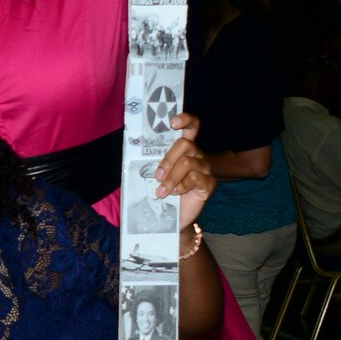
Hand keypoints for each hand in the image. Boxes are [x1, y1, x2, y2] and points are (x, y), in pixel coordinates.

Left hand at [154, 113, 215, 229]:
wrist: (171, 219)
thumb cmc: (160, 193)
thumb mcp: (152, 175)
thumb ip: (148, 161)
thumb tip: (131, 147)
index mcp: (184, 148)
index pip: (191, 126)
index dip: (185, 119)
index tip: (172, 122)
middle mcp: (197, 154)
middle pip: (185, 144)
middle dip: (168, 159)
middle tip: (157, 175)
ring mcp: (205, 168)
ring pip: (187, 163)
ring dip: (170, 178)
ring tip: (161, 192)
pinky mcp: (209, 183)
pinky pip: (195, 178)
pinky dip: (181, 186)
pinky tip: (175, 194)